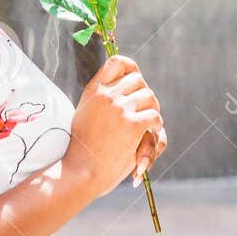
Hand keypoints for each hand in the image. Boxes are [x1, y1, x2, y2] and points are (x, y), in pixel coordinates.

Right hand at [67, 53, 165, 198]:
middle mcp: (106, 96)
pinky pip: (155, 117)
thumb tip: (131, 95)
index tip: (134, 83)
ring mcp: (120, 109)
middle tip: (142, 114)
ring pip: (150, 98)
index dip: (131, 69)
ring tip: (145, 129)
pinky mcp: (132, 125)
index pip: (118, 63)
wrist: (81, 172)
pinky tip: (147, 139)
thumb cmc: (84, 152)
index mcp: (93, 92)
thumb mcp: (85, 117)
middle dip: (144, 97)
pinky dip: (155, 129)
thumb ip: (102, 103)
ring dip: (152, 113)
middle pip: (139, 81)